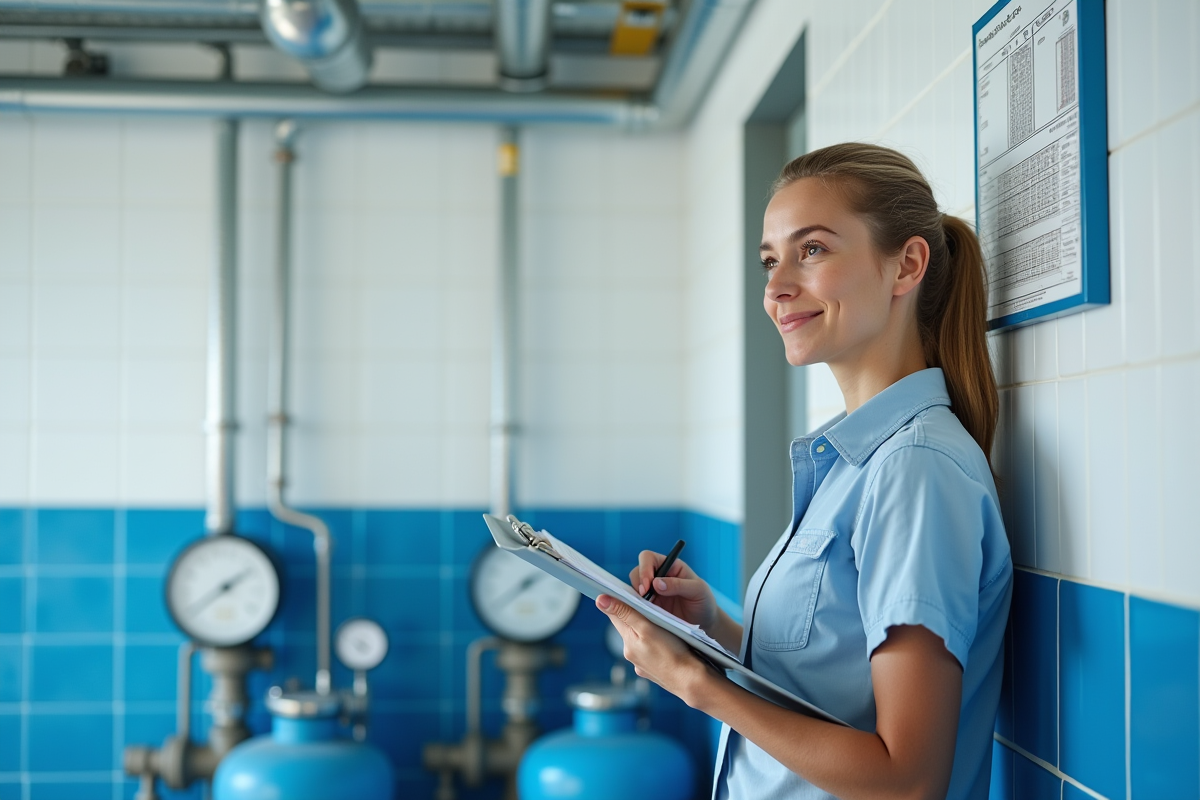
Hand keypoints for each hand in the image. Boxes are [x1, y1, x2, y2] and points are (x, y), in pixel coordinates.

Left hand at [596, 594, 715, 705]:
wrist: (690, 681)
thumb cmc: (672, 652)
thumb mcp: (648, 627)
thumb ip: (625, 612)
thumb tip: (600, 600)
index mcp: (628, 642)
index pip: (615, 615)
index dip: (619, 602)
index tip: (624, 592)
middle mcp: (631, 654)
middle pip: (628, 627)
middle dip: (635, 616)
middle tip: (649, 605)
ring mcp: (641, 664)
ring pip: (640, 640)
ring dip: (646, 631)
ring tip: (662, 626)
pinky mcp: (653, 671)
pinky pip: (650, 652)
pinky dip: (655, 646)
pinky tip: (667, 645)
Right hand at [630, 551, 717, 632]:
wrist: (705, 623)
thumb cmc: (704, 601)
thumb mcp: (698, 590)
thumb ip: (678, 584)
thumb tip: (656, 583)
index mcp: (669, 566)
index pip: (648, 558)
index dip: (644, 568)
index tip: (648, 585)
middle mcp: (657, 577)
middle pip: (637, 572)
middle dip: (638, 584)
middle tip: (644, 598)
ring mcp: (651, 593)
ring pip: (633, 589)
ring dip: (636, 597)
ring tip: (646, 608)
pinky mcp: (648, 607)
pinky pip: (636, 605)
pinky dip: (637, 608)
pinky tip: (644, 615)